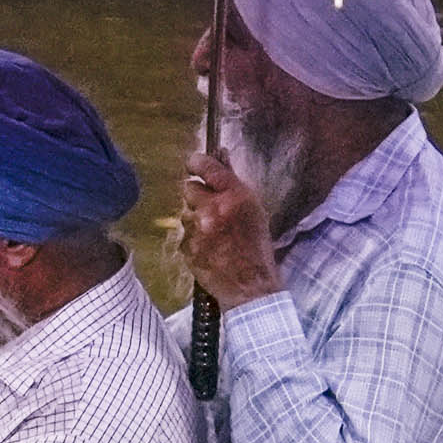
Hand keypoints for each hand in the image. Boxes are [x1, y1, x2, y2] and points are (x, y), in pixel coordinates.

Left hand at [179, 153, 285, 308]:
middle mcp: (214, 209)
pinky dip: (194, 240)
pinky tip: (210, 249)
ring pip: (185, 213)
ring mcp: (198, 229)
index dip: (197, 162)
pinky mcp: (187, 247)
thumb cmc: (257, 248)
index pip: (207, 167)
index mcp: (235, 196)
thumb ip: (233, 183)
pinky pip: (184, 234)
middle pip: (188, 188)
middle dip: (197, 196)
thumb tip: (221, 155)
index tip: (193, 163)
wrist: (251, 286)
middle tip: (209, 208)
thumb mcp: (253, 210)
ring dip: (196, 220)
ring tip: (214, 235)